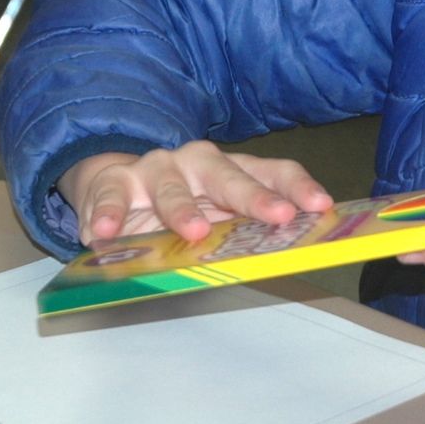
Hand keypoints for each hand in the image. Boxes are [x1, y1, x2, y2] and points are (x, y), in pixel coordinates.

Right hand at [57, 141, 333, 245]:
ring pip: (172, 185)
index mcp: (232, 171)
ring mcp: (156, 169)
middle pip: (229, 176)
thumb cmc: (180, 210)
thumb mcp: (214, 220)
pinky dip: (107, 213)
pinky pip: (111, 196)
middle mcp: (198, 163)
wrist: (116, 191)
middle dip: (254, 196)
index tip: (320, 206)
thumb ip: (240, 235)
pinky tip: (104, 232)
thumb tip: (282, 260)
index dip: (298, 187)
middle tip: (277, 215)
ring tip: (193, 230)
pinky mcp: (114, 181)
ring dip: (182, 208)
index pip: (272, 172)